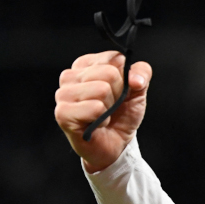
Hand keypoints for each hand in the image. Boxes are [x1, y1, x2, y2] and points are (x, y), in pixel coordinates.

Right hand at [55, 51, 152, 172]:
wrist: (115, 144)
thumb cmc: (121, 115)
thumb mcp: (137, 91)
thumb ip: (141, 74)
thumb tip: (136, 78)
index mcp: (86, 65)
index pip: (114, 58)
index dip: (126, 78)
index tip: (120, 92)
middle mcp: (70, 76)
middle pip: (109, 73)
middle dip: (118, 94)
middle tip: (110, 106)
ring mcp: (63, 94)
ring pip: (102, 89)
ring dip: (109, 108)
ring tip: (102, 115)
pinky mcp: (62, 113)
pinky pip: (95, 107)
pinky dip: (102, 119)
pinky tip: (95, 123)